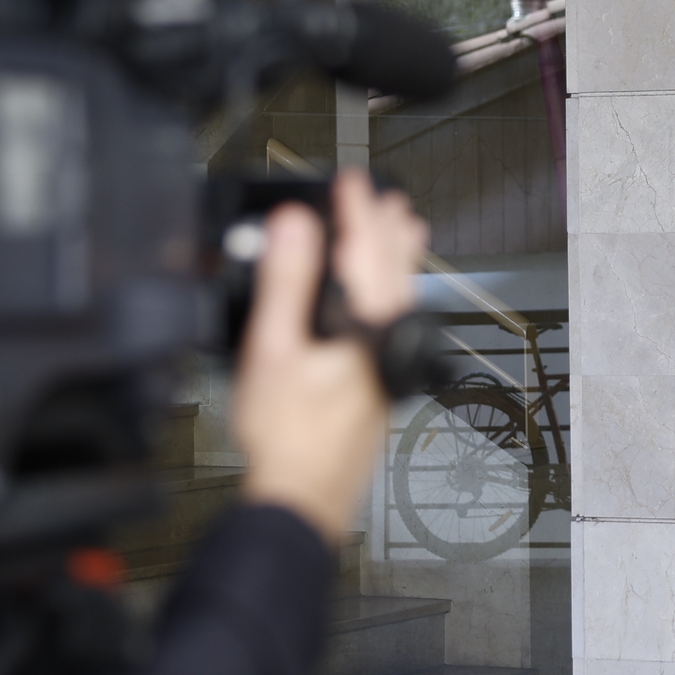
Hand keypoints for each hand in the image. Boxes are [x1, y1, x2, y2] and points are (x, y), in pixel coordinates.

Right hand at [232, 173, 429, 538]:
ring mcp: (390, 364)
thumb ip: (286, 282)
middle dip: (387, 230)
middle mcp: (387, 341)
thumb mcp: (272, 349)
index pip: (364, 251)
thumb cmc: (287, 436)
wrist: (304, 496)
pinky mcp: (383, 382)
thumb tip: (297, 226)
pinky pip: (395, 320)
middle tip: (388, 197)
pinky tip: (381, 300)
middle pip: (394, 271)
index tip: (350, 179)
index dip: (354, 210)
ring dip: (396, 259)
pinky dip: (391, 292)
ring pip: (400, 297)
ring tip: (402, 233)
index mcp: (366, 326)